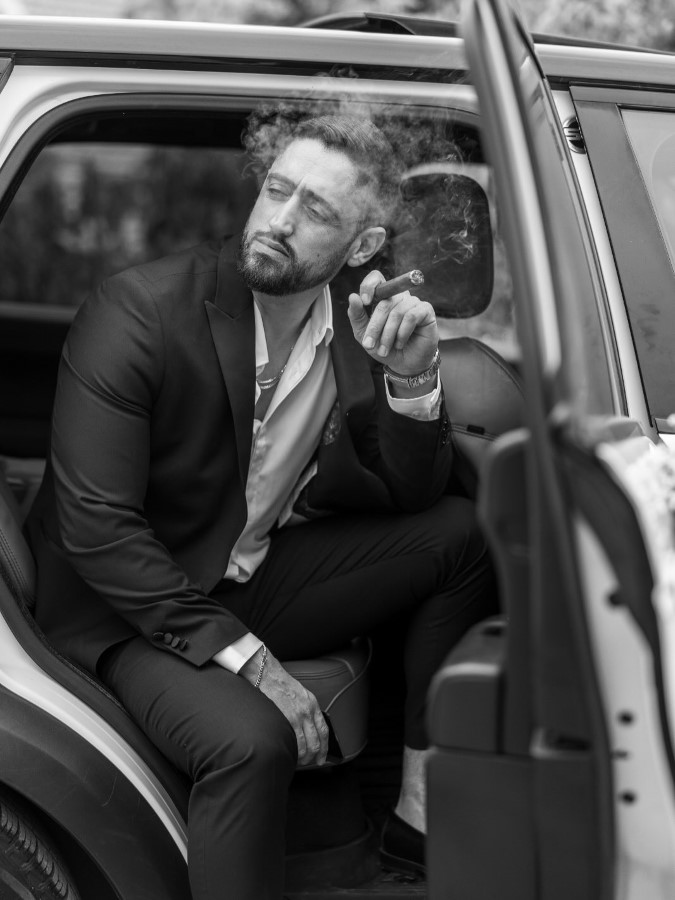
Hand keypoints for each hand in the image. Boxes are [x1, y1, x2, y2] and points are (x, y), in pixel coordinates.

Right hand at [240, 647, 327, 766]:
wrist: (267, 674)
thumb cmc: (279, 683)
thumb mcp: (299, 694)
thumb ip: (305, 709)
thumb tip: (306, 729)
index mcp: (312, 704)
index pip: (324, 731)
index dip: (325, 747)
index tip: (322, 757)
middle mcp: (308, 710)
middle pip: (317, 742)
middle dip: (314, 757)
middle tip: (309, 763)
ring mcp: (298, 715)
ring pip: (307, 745)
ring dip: (304, 758)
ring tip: (298, 762)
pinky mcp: (288, 719)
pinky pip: (295, 742)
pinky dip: (295, 753)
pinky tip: (290, 755)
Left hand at [348, 270, 438, 376]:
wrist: (404, 364)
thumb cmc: (385, 347)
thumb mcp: (364, 335)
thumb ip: (357, 316)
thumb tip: (353, 296)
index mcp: (382, 298)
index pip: (376, 278)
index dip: (369, 286)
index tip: (364, 301)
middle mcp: (399, 297)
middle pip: (385, 302)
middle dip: (375, 326)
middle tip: (369, 345)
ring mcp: (413, 302)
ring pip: (397, 312)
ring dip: (388, 334)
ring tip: (385, 349)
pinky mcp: (426, 311)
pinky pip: (411, 316)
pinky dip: (402, 333)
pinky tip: (400, 343)